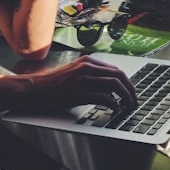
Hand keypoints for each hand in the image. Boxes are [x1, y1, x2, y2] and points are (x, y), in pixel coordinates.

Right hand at [23, 56, 137, 110]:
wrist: (36, 88)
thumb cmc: (54, 83)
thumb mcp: (75, 72)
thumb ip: (92, 75)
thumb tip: (111, 87)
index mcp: (87, 61)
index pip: (115, 69)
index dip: (127, 81)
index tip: (131, 91)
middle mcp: (87, 67)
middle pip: (119, 75)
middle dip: (130, 89)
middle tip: (134, 100)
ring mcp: (83, 79)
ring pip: (115, 84)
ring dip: (125, 96)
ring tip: (128, 105)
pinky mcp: (80, 93)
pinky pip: (104, 97)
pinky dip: (114, 104)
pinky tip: (114, 109)